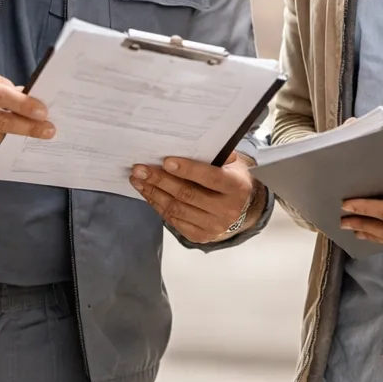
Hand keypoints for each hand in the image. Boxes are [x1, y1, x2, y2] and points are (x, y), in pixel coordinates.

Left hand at [130, 152, 262, 243]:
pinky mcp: (201, 236)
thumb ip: (217, 156)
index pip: (210, 178)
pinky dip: (158, 206)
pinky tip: (148, 194)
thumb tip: (191, 144)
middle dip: (160, 180)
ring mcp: (214, 226)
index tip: (165, 161)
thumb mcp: (233, 165)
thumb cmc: (233, 180)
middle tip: (140, 169)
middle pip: (187, 194)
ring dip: (153, 193)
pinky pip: (174, 221)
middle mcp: (227, 210)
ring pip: (177, 209)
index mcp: (237, 188)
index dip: (187, 170)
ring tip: (137, 180)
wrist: (245, 211)